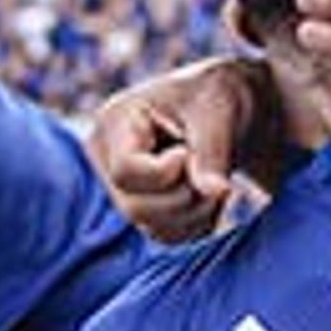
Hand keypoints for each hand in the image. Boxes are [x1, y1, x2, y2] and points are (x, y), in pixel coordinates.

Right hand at [88, 58, 281, 244]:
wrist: (225, 108)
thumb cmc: (218, 95)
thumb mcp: (219, 111)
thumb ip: (213, 151)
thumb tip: (215, 192)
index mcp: (114, 120)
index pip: (126, 171)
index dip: (165, 173)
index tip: (190, 152)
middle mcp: (106, 157)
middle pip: (135, 207)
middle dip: (186, 197)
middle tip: (215, 173)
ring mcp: (119, 186)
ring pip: (151, 227)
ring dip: (196, 212)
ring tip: (216, 180)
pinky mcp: (140, 206)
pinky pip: (165, 236)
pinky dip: (196, 224)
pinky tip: (208, 195)